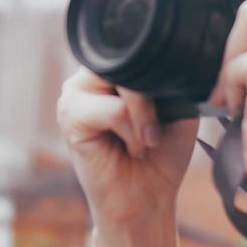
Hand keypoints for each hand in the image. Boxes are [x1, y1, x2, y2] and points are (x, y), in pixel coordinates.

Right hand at [56, 70, 199, 227]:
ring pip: (122, 82)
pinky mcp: (69, 116)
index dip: (159, 70)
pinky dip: (132, 130)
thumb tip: (165, 62)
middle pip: (129, 60)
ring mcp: (74, 94)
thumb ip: (167, 77)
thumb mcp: (177, 105)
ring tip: (145, 141)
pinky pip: (114, 109)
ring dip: (144, 116)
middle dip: (152, 98)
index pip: (137, 47)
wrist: (148, 199)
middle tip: (157, 132)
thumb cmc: (162, 154)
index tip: (172, 107)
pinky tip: (132, 148)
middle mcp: (89, 76)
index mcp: (113, 68)